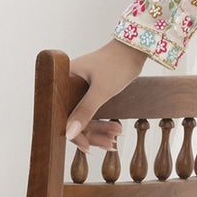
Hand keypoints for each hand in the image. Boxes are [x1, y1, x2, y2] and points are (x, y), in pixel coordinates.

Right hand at [65, 39, 146, 154]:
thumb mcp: (101, 90)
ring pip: (85, 116)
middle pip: (74, 117)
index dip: (73, 132)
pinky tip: (115, 130)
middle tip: (110, 145)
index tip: (87, 147)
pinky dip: (103, 122)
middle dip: (92, 133)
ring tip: (116, 140)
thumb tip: (68, 134)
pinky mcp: (90, 91)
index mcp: (62, 80)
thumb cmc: (117, 64)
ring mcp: (79, 88)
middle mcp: (68, 84)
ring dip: (100, 129)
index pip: (61, 113)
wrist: (134, 49)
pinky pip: (92, 111)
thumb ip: (85, 111)